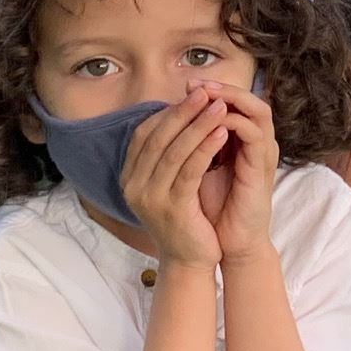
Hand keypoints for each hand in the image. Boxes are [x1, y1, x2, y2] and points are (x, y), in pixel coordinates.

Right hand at [119, 88, 232, 269]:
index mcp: (129, 176)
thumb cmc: (186, 215)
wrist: (190, 259)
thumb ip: (168, 152)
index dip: (168, 111)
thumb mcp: (170, 181)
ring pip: (174, 151)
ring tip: (219, 106)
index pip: (144, 133)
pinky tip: (222, 132)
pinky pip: (189, 170)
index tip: (192, 94)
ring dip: (198, 124)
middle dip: (183, 111)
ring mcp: (149, 198)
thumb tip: (179, 111)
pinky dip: (206, 147)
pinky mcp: (171, 208)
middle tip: (206, 91)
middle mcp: (132, 186)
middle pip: (158, 137)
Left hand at [195, 81, 278, 263]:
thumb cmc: (212, 208)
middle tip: (193, 83)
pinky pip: (254, 133)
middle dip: (220, 88)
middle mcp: (258, 143)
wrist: (230, 243)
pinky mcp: (263, 167)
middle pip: (247, 99)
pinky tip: (211, 121)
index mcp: (244, 142)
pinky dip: (234, 122)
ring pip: (257, 109)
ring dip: (230, 99)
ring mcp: (264, 153)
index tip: (184, 87)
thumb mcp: (197, 170)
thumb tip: (165, 123)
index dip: (212, 91)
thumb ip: (190, 146)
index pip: (235, 103)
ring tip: (203, 94)